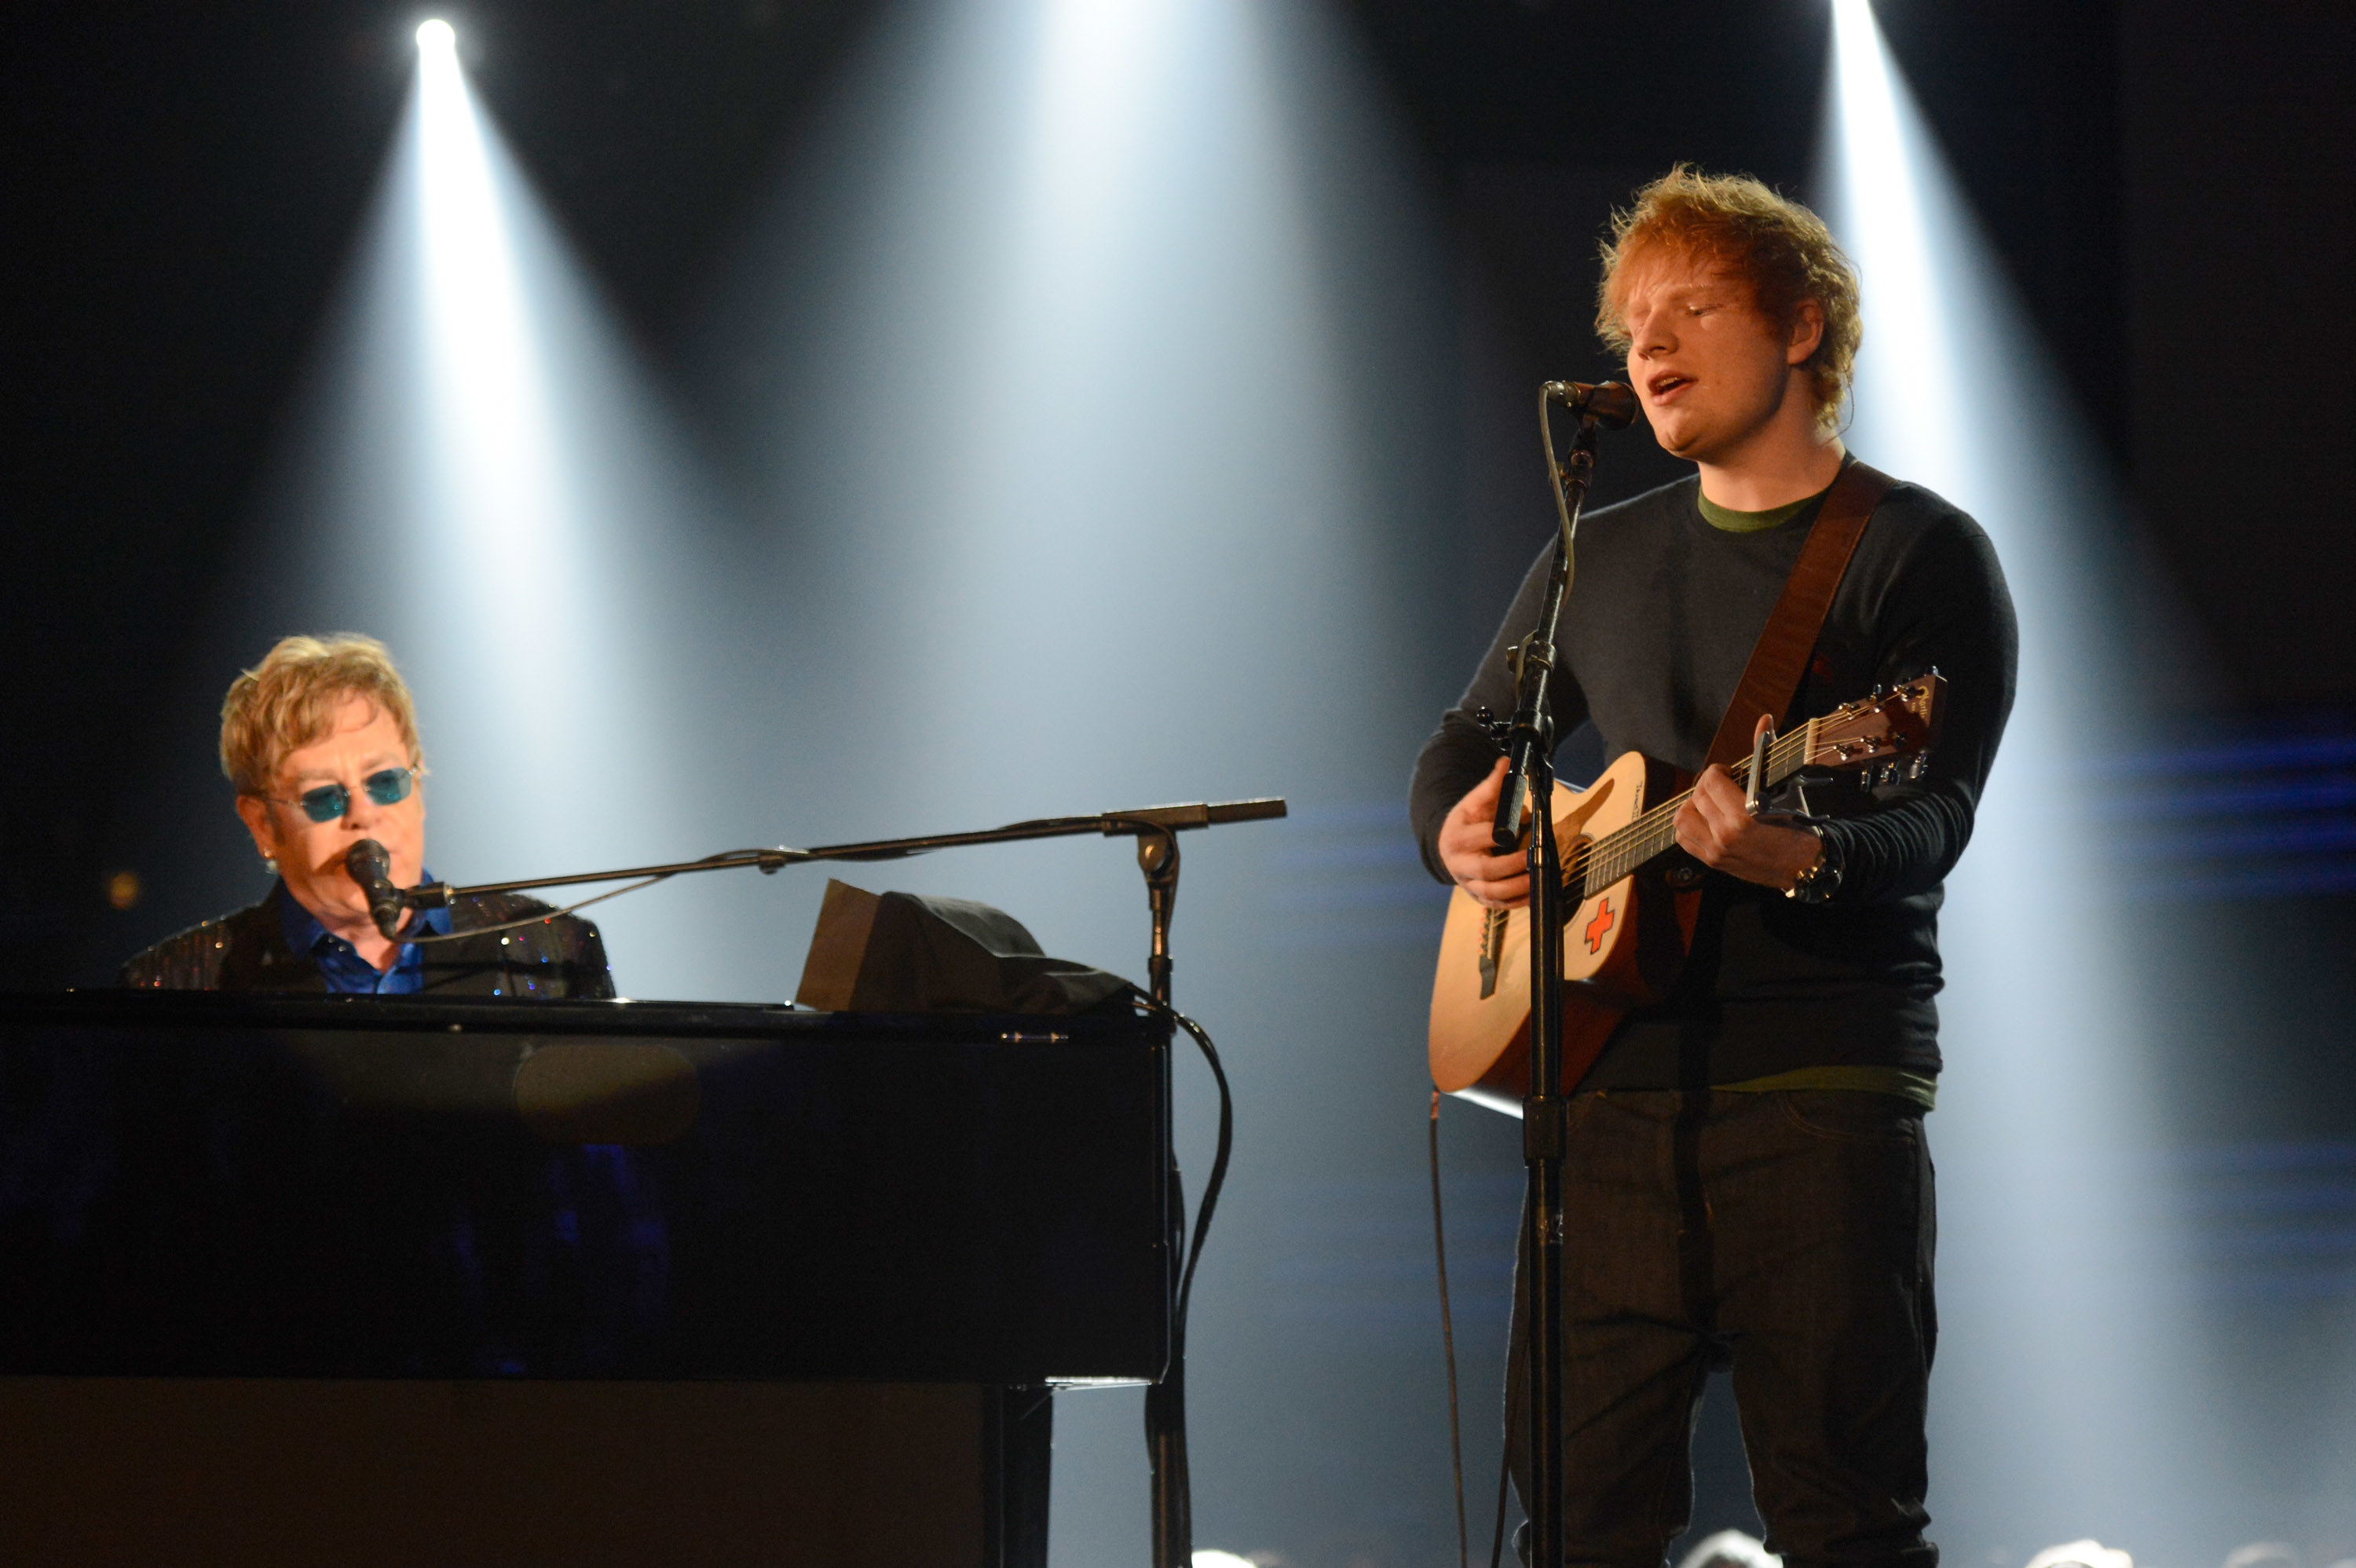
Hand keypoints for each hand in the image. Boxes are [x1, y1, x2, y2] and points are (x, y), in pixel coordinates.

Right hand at [1438, 758, 1532, 908]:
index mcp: (1456, 837)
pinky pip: (1498, 905)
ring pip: (1491, 893)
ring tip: (1537, 878)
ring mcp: (1468, 884)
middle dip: (1510, 866)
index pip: (1477, 837)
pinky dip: (1517, 902)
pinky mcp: (1479, 898)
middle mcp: (1459, 864)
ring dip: (1516, 888)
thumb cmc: (1468, 822)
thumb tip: (1506, 762)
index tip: (1518, 828)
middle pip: (1484, 870)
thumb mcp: (1475, 801)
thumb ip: (1492, 785)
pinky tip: (1534, 894)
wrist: (1449, 846)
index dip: (1497, 834)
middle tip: (1532, 857)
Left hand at [1675, 716, 1824, 890]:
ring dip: (1692, 805)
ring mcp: (1716, 851)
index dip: (1717, 771)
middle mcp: (1726, 835)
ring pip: (1682, 817)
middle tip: (1722, 786)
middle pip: (1697, 796)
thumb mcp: (1783, 790)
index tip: (1728, 773)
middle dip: (1707, 785)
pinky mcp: (1712, 862)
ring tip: (1710, 803)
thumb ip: (1765, 755)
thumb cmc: (1797, 826)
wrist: (1803, 866)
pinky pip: (1683, 838)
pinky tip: (1706, 819)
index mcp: (1745, 816)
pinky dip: (1690, 825)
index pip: (1711, 781)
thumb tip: (1764, 719)